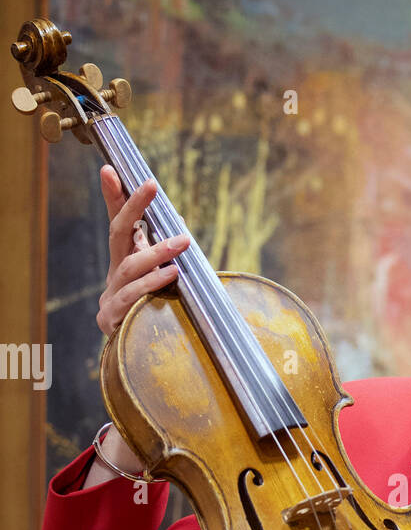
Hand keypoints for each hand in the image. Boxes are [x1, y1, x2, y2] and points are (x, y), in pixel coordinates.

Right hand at [96, 166, 189, 337]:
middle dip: (132, 206)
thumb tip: (180, 223)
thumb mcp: (163, 284)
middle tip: (150, 185)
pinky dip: (152, 284)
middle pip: (117, 233)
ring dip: (157, 252)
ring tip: (182, 242)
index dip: (114, 197)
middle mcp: (114, 275)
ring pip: (130, 266)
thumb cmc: (154, 317)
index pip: (118, 224)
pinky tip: (171, 275)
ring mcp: (110, 297)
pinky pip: (132, 297)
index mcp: (125, 263)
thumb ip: (168, 258)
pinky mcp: (112, 319)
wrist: (133, 360)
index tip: (109, 169)